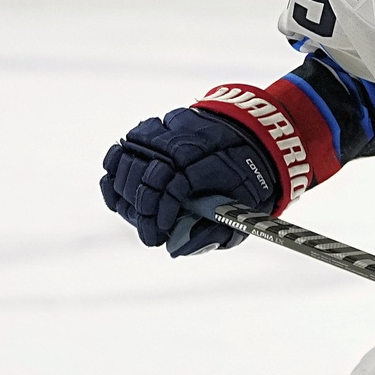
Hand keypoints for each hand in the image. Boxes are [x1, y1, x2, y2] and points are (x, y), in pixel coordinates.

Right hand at [100, 108, 278, 256]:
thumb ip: (213, 234)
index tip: (158, 235)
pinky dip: (117, 164)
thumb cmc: (249, 180)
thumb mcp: (244, 212)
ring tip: (134, 209)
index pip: (173, 189)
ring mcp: (170, 131)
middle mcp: (186, 143)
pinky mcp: (159, 125)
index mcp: (212, 166)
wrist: (256, 137)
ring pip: (129, 156)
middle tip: (148, 228)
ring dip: (126, 188)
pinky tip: (120, 184)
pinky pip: (127, 143)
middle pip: (147, 174)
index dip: (159, 216)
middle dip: (141, 207)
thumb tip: (177, 249)